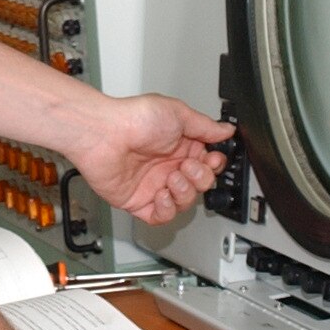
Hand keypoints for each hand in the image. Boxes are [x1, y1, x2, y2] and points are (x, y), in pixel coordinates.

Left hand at [63, 94, 234, 224]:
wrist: (103, 135)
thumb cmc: (134, 119)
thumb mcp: (178, 113)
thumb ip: (205, 126)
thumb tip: (226, 129)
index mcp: (180, 144)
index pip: (208, 163)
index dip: (214, 165)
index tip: (213, 159)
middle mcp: (167, 164)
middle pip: (200, 184)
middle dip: (200, 178)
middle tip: (186, 166)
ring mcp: (154, 183)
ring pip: (184, 202)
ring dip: (184, 193)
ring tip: (171, 178)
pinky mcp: (139, 200)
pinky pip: (161, 216)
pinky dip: (167, 210)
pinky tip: (162, 194)